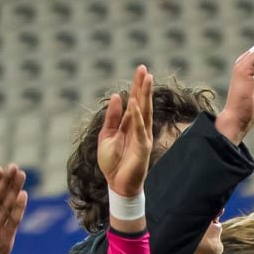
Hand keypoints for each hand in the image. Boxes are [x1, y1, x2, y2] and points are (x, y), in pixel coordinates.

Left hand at [97, 65, 154, 205]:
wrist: (117, 184)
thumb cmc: (112, 163)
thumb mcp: (106, 136)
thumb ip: (112, 118)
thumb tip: (116, 97)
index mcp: (129, 124)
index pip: (134, 101)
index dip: (137, 86)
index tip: (141, 70)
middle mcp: (139, 128)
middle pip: (142, 102)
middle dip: (143, 86)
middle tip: (145, 68)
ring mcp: (143, 137)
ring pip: (145, 112)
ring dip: (145, 95)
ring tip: (146, 79)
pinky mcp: (143, 148)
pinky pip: (140, 129)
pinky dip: (138, 117)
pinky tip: (135, 103)